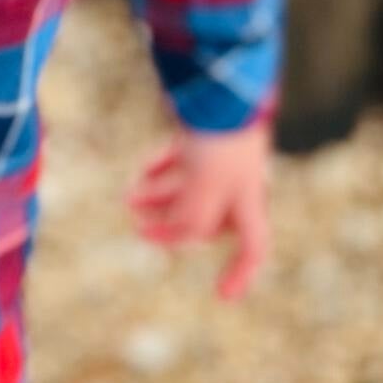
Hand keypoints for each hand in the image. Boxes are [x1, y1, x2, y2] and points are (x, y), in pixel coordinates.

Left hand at [124, 118, 271, 300]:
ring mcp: (218, 161)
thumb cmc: (218, 145)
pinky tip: (142, 173)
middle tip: (139, 229)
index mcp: (247, 203)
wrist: (218, 87)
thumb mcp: (203, 195)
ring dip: (159, 198)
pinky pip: (181, 164)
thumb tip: (177, 236)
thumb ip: (190, 222)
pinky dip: (162, 170)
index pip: (253, 249)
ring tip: (129, 199)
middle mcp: (236, 185)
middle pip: (206, 219)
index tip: (222, 295)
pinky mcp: (203, 138)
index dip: (241, 274)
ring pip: (188, 190)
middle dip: (172, 226)